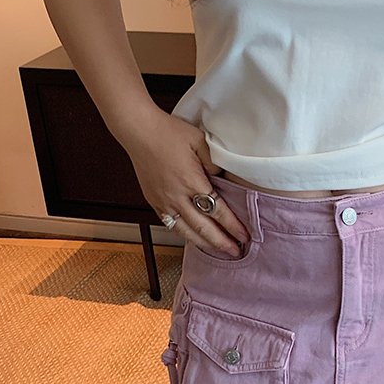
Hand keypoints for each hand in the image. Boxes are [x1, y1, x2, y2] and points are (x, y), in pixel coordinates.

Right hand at [118, 108, 249, 258]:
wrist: (138, 131)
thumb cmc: (168, 133)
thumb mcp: (200, 141)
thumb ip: (215, 162)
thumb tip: (224, 179)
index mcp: (191, 182)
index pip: (217, 211)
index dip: (232, 226)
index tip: (244, 235)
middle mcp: (177, 196)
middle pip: (203, 228)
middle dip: (222, 242)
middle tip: (236, 251)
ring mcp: (164, 202)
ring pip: (186, 232)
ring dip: (204, 244)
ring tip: (218, 250)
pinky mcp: (154, 202)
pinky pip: (171, 225)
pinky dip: (185, 235)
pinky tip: (195, 238)